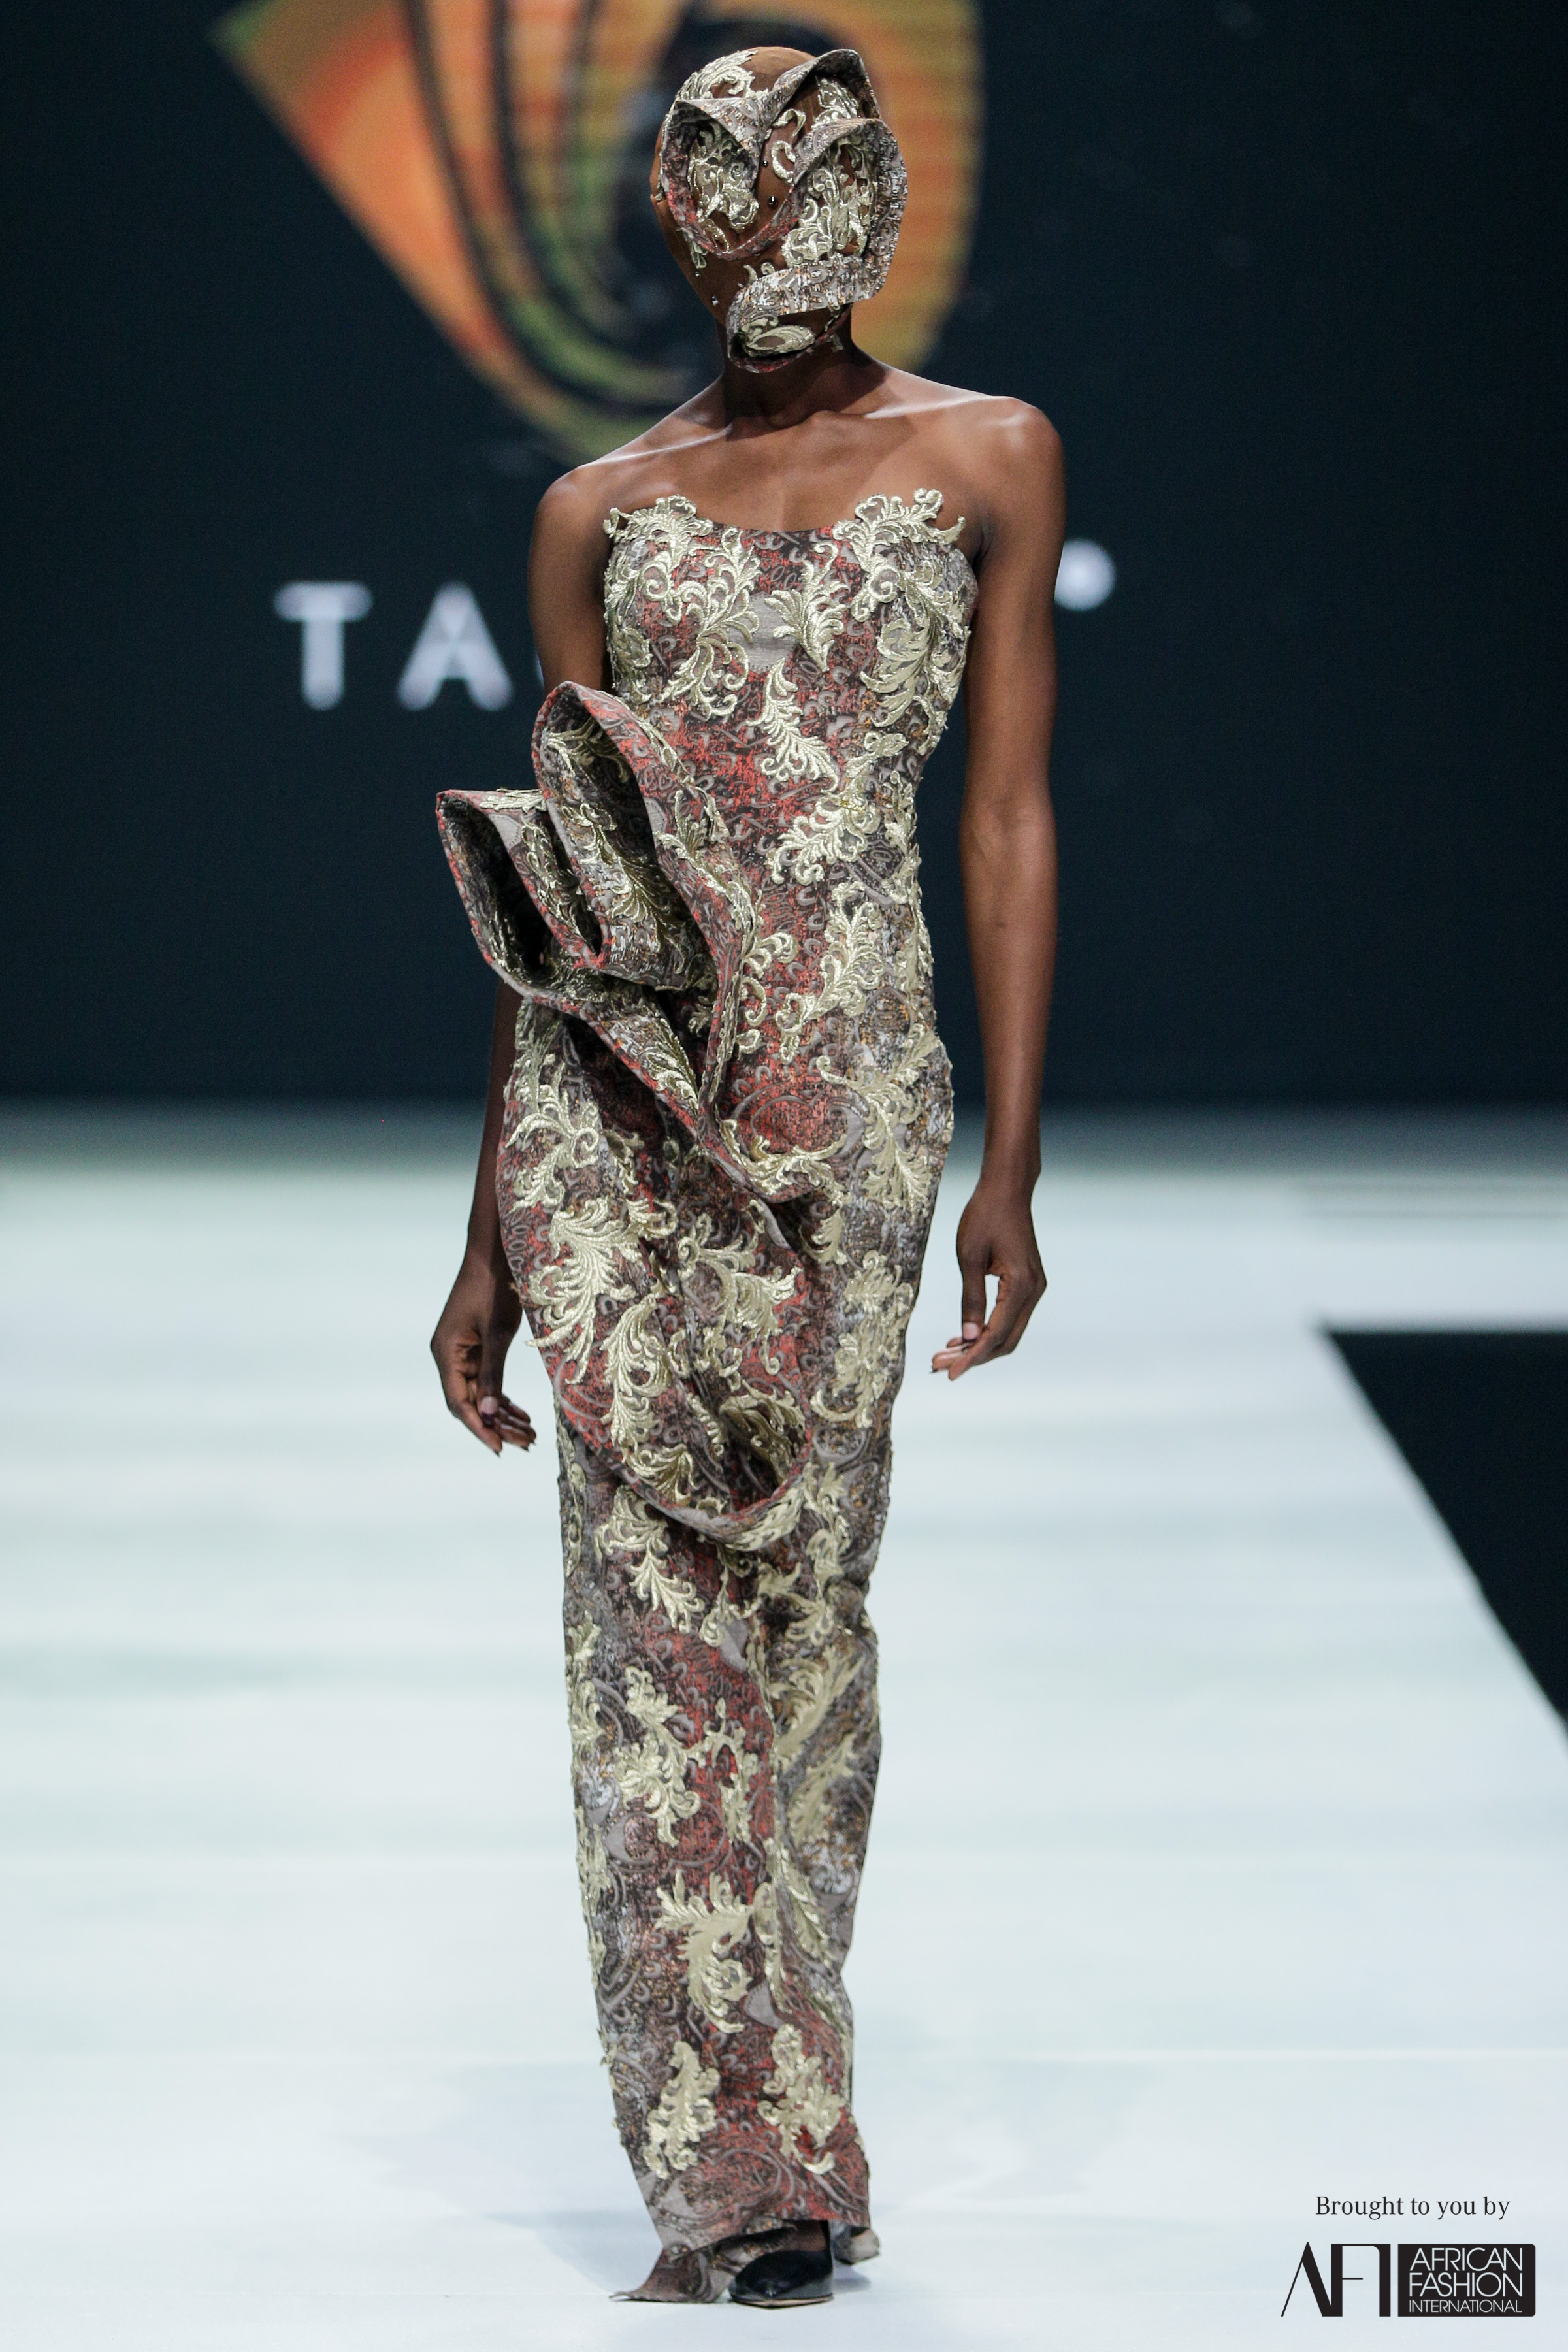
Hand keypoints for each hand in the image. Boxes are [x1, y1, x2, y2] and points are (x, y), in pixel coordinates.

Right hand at [431, 1248, 534, 1454]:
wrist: (493, 1253)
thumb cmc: (494, 1288)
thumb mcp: (497, 1334)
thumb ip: (493, 1375)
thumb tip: (491, 1414)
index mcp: (446, 1353)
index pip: (459, 1403)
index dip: (480, 1427)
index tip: (500, 1449)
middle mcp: (448, 1355)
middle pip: (470, 1402)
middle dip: (497, 1425)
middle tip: (526, 1443)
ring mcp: (460, 1351)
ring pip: (480, 1393)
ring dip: (503, 1413)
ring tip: (529, 1433)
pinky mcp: (473, 1345)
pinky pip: (485, 1379)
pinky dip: (502, 1396)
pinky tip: (521, 1413)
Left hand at [931, 1174, 1045, 1378]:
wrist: (1006, 1189)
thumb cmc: (984, 1216)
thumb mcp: (969, 1258)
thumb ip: (970, 1300)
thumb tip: (968, 1337)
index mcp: (1021, 1286)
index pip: (995, 1336)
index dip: (971, 1358)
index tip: (948, 1373)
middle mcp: (1034, 1291)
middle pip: (1006, 1341)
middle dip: (973, 1357)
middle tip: (939, 1365)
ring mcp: (1034, 1288)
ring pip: (1009, 1332)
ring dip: (979, 1346)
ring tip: (945, 1353)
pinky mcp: (1028, 1283)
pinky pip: (1010, 1317)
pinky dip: (988, 1330)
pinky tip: (963, 1336)